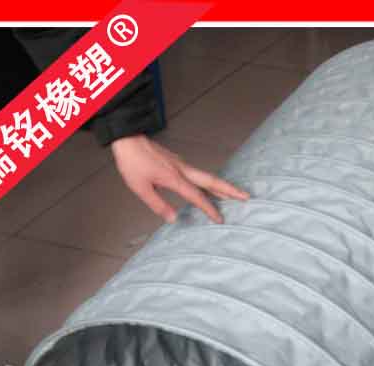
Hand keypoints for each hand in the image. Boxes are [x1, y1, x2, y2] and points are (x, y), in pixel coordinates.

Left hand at [110, 134, 248, 223]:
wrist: (127, 138)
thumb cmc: (132, 162)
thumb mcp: (140, 188)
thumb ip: (158, 204)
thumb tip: (173, 219)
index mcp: (174, 178)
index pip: (197, 196)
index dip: (209, 209)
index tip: (219, 219)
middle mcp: (182, 170)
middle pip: (211, 181)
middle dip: (229, 190)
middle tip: (245, 196)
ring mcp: (182, 164)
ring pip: (207, 176)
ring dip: (222, 186)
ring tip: (234, 194)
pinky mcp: (178, 162)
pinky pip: (199, 173)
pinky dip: (210, 181)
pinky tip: (210, 186)